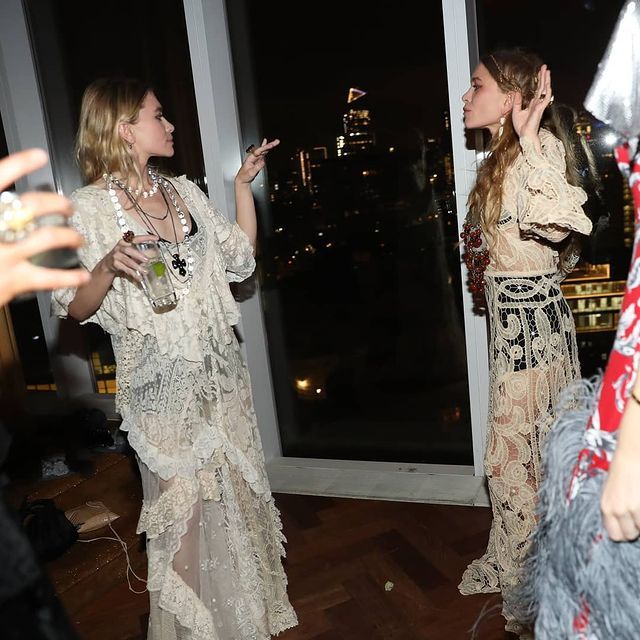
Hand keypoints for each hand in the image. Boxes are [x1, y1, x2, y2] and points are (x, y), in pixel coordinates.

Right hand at [0, 148, 89, 305]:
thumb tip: (8, 198)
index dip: (19, 164)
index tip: (40, 156)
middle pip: (33, 205)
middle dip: (57, 204)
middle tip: (67, 207)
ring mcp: (5, 255)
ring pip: (49, 237)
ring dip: (70, 235)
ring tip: (77, 238)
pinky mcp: (13, 280)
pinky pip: (49, 278)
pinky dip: (70, 277)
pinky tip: (83, 276)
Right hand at [102, 234, 157, 281]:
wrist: (107, 264)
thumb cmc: (122, 256)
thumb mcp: (131, 253)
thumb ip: (141, 253)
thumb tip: (154, 254)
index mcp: (125, 242)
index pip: (136, 238)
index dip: (146, 237)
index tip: (156, 238)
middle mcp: (120, 247)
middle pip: (129, 250)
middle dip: (138, 255)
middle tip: (147, 260)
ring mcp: (116, 255)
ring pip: (127, 261)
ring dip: (137, 266)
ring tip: (145, 271)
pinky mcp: (114, 264)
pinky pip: (125, 269)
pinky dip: (133, 273)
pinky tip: (138, 277)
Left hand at [235, 138, 279, 184]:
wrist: (243, 179)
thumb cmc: (244, 176)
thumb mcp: (251, 173)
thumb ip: (257, 167)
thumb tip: (263, 161)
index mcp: (250, 158)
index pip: (259, 151)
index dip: (265, 147)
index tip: (270, 145)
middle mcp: (253, 157)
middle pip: (262, 149)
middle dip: (269, 145)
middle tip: (276, 141)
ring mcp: (256, 158)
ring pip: (263, 151)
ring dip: (269, 146)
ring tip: (275, 142)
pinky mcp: (258, 161)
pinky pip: (263, 154)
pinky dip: (266, 149)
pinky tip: (268, 145)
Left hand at [511, 64, 551, 142]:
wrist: (524, 135)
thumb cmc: (521, 127)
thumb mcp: (516, 112)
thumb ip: (517, 102)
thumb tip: (517, 92)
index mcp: (532, 104)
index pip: (537, 89)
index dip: (538, 80)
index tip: (539, 72)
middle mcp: (537, 103)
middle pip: (542, 87)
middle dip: (543, 77)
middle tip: (544, 66)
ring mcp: (540, 106)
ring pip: (545, 90)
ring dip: (546, 81)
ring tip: (547, 71)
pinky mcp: (540, 109)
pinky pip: (545, 98)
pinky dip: (547, 91)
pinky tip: (547, 84)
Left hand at [600, 405, 639, 540]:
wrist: (632, 456)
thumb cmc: (621, 472)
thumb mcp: (611, 492)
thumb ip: (614, 510)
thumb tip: (620, 529)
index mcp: (606, 508)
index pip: (615, 535)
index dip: (624, 531)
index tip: (629, 525)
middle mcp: (618, 510)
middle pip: (630, 535)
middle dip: (635, 528)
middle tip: (636, 513)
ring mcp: (632, 508)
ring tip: (638, 504)